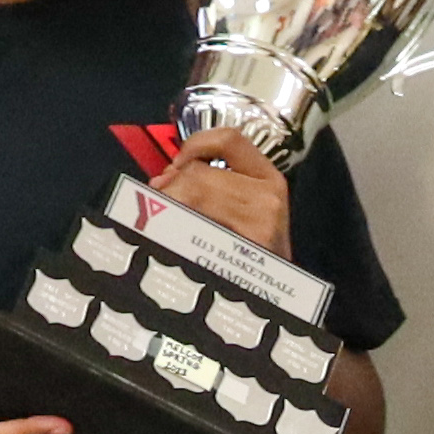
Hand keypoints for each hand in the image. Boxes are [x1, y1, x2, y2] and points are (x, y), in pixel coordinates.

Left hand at [147, 127, 291, 255]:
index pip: (229, 139)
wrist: (272, 294)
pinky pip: (189, 227)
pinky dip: (170, 228)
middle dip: (171, 187)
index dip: (195, 145)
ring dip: (167, 207)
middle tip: (161, 204)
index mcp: (269, 179)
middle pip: (199, 173)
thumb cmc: (253, 251)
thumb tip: (164, 179)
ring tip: (166, 222)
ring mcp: (257, 224)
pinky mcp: (240, 249)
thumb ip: (211, 183)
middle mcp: (268, 196)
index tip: (178, 164)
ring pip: (191, 196)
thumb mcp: (247, 209)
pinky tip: (171, 238)